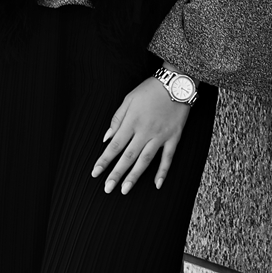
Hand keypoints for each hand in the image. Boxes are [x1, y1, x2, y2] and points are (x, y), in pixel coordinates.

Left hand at [92, 76, 190, 193]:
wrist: (177, 82)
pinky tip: (157, 184)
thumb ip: (117, 120)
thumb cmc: (150, 89)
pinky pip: (168, 157)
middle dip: (116, 174)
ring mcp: (161, 136)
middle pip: (128, 156)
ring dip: (134, 176)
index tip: (95, 173)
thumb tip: (106, 138)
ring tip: (125, 190)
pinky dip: (163, 171)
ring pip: (145, 160)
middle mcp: (145, 131)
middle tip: (107, 189)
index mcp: (132, 122)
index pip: (114, 146)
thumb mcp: (128, 99)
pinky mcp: (174, 137)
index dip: (104, 160)